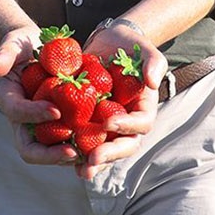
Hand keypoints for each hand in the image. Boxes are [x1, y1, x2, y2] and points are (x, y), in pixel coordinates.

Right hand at [0, 27, 80, 166]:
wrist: (40, 48)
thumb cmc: (24, 45)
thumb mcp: (13, 43)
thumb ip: (4, 54)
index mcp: (8, 100)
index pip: (17, 113)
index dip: (34, 114)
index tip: (56, 111)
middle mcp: (23, 120)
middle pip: (29, 148)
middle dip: (49, 155)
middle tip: (72, 152)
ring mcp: (41, 125)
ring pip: (50, 151)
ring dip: (67, 158)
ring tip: (89, 156)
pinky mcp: (59, 125)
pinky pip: (68, 142)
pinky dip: (82, 147)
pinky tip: (100, 147)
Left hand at [71, 20, 169, 179]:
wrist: (107, 44)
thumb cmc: (129, 47)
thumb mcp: (145, 49)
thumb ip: (153, 62)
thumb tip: (152, 82)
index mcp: (143, 108)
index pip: (141, 123)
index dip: (127, 126)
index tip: (108, 122)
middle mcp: (127, 123)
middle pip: (124, 145)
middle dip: (109, 154)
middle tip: (92, 159)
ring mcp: (107, 126)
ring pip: (104, 150)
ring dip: (93, 163)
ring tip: (80, 170)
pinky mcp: (89, 123)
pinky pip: (84, 140)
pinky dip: (75, 150)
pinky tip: (60, 156)